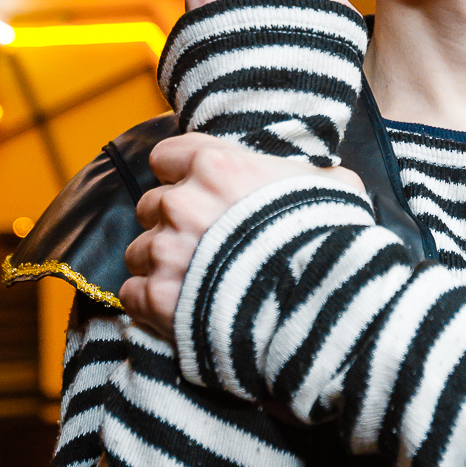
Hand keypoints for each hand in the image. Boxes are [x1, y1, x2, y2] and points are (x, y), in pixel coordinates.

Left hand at [119, 133, 365, 340]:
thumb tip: (308, 174)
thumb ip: (301, 173)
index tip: (197, 192)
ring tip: (196, 282)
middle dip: (172, 223)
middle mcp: (182, 203)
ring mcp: (167, 252)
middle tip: (204, 244)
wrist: (324, 305)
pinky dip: (151, 303)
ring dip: (161, 264)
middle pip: (151, 206)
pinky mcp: (158, 301)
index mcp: (216, 165)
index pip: (166, 157)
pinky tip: (182, 309)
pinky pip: (132, 294)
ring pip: (139, 251)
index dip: (181, 175)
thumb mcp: (331, 185)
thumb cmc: (333, 239)